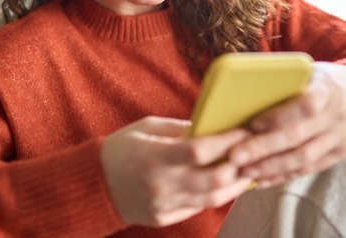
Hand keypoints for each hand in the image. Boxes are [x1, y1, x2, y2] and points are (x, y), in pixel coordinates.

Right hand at [100, 116, 253, 227]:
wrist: (93, 185)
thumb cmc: (120, 150)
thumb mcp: (146, 128)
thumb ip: (179, 128)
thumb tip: (212, 126)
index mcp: (154, 156)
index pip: (199, 150)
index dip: (227, 141)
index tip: (244, 131)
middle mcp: (160, 184)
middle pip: (213, 180)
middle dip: (239, 166)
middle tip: (252, 153)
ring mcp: (163, 204)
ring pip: (211, 199)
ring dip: (235, 185)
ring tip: (247, 172)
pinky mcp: (164, 217)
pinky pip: (197, 208)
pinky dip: (214, 195)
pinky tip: (225, 185)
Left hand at [228, 62, 345, 187]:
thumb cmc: (320, 80)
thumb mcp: (307, 71)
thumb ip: (283, 82)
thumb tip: (242, 95)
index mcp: (328, 89)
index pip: (305, 106)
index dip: (279, 117)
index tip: (253, 124)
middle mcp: (338, 116)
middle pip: (299, 138)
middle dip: (264, 149)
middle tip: (235, 156)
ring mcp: (341, 138)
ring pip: (303, 159)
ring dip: (270, 168)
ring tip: (244, 171)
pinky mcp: (340, 154)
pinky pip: (309, 169)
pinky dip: (283, 175)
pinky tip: (262, 179)